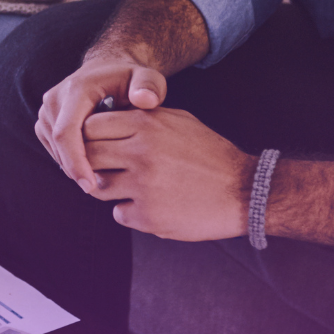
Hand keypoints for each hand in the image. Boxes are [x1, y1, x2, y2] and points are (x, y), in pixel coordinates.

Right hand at [34, 57, 168, 186]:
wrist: (108, 70)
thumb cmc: (130, 79)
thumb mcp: (146, 78)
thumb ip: (149, 86)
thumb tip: (145, 100)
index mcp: (76, 89)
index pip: (66, 132)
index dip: (76, 161)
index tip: (90, 185)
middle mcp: (55, 99)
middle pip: (58, 144)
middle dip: (75, 169)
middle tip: (99, 190)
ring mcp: (47, 111)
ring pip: (54, 149)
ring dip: (72, 166)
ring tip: (99, 178)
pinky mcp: (45, 121)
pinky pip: (53, 148)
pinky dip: (69, 160)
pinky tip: (90, 167)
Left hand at [81, 108, 253, 240]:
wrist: (245, 191)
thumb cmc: (210, 154)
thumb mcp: (178, 121)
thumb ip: (142, 117)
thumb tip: (108, 117)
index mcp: (146, 125)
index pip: (91, 126)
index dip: (89, 135)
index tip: (96, 143)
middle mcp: (140, 154)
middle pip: (88, 156)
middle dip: (91, 162)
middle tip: (104, 167)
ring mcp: (142, 187)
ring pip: (98, 187)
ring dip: (108, 188)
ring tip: (129, 186)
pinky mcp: (148, 216)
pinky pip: (119, 213)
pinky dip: (130, 211)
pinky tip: (150, 205)